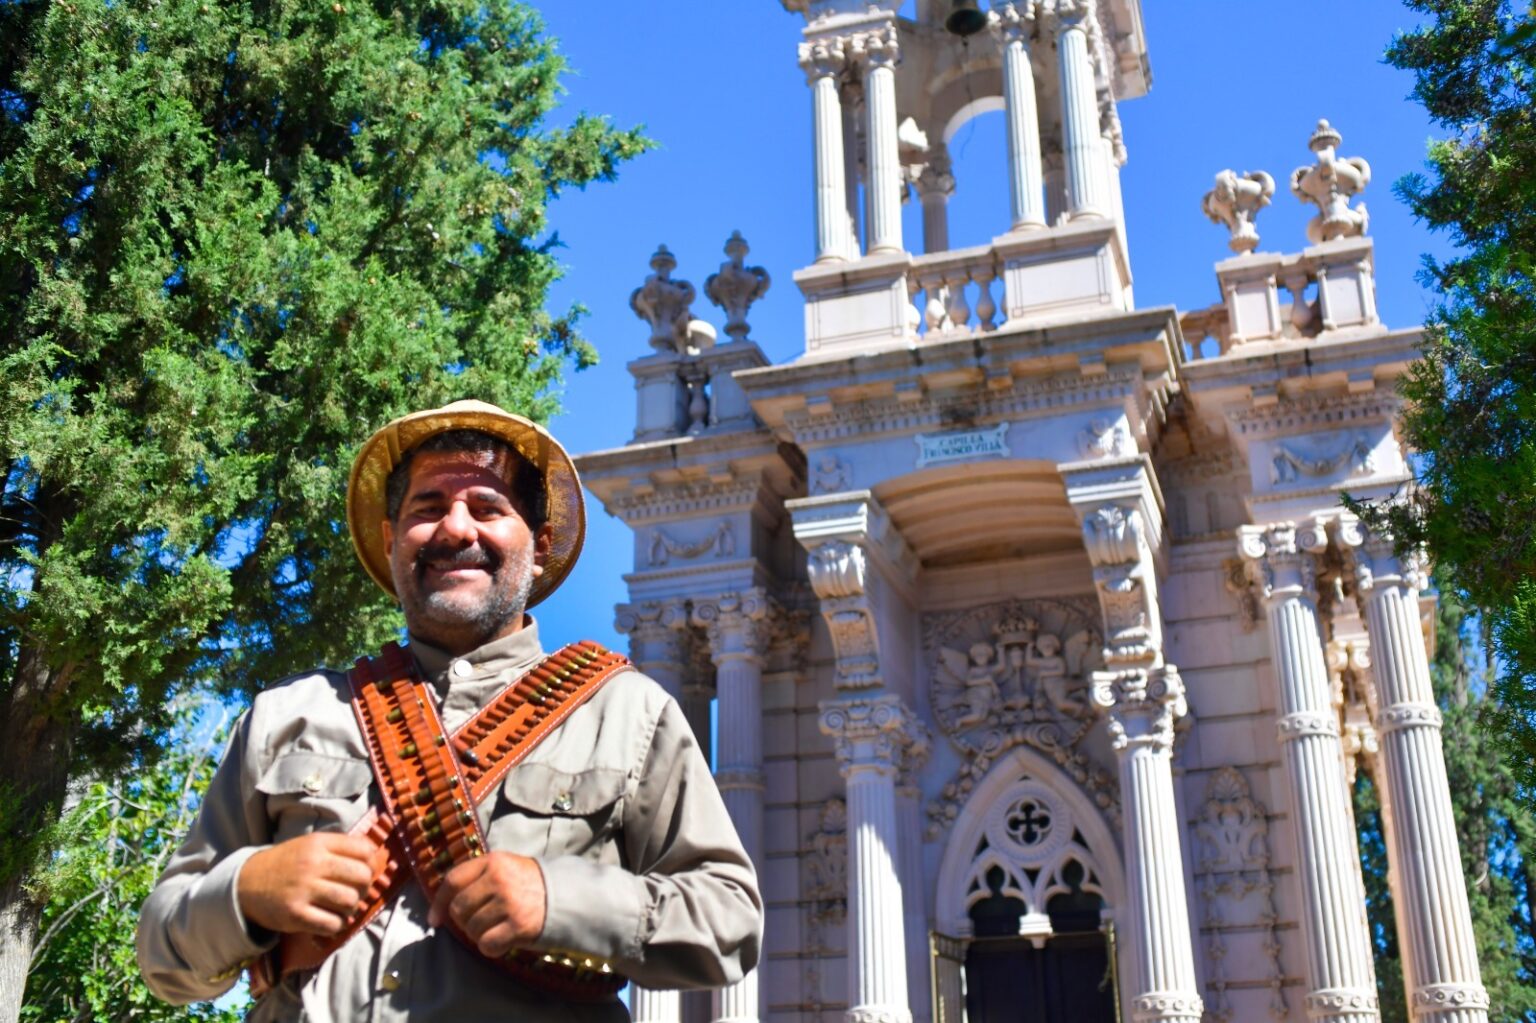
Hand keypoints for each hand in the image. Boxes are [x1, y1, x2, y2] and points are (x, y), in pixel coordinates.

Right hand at [237, 832, 376, 936]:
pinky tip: (330, 919)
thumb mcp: (310, 844)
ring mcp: (303, 890)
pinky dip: (337, 924)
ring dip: (352, 907)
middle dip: (365, 887)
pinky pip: (332, 923)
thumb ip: (340, 847)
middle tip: (356, 891)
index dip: (371, 863)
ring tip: (343, 907)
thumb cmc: (287, 863)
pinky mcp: (295, 915)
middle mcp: (312, 864)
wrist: (245, 884)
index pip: (364, 850)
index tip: (364, 871)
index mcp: (319, 843)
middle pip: (362, 876)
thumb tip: (376, 857)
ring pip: (350, 901)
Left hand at [427, 851, 545, 957]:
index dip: (439, 903)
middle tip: (480, 922)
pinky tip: (504, 941)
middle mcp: (499, 880)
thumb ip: (477, 878)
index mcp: (493, 861)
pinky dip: (491, 948)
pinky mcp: (518, 925)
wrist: (567, 896)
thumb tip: (441, 906)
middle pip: (459, 909)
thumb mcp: (506, 867)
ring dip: (479, 935)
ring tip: (497, 929)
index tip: (435, 920)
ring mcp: (508, 903)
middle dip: (464, 921)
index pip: (453, 881)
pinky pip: (486, 944)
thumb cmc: (530, 884)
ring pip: (471, 929)